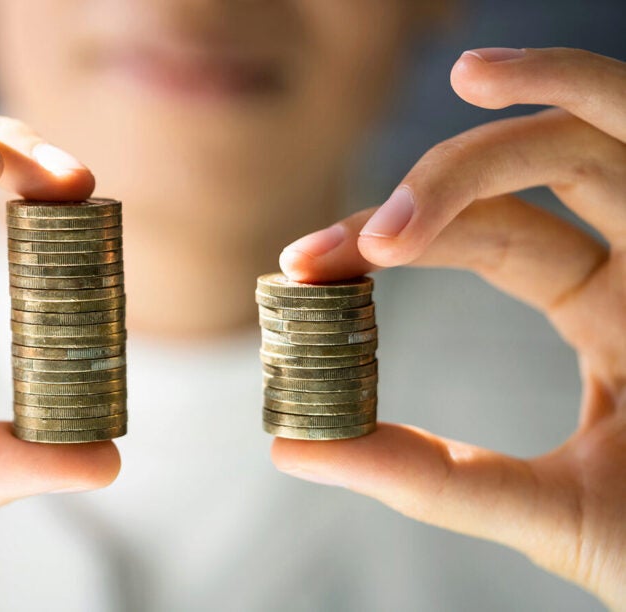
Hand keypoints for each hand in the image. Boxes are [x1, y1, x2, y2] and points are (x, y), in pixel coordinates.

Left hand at [272, 47, 625, 607]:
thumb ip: (425, 476)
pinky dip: (587, 94)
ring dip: (528, 104)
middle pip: (530, 180)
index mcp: (608, 313)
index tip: (303, 262)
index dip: (395, 235)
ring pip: (603, 137)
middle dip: (435, 187)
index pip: (489, 238)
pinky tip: (504, 79)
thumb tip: (292, 447)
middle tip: (346, 244)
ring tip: (462, 82)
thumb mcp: (545, 510)